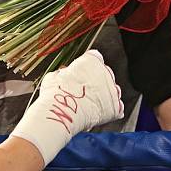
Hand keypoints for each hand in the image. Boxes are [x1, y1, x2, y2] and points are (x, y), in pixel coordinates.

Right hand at [9, 50, 122, 164]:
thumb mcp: (54, 76)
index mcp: (92, 59)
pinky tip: (98, 112)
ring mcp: (113, 89)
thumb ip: (64, 73)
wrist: (63, 112)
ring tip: (89, 104)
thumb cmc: (55, 94)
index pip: (94, 57)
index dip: (85, 67)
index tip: (79, 74)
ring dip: (104, 95)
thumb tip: (63, 75)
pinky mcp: (116, 107)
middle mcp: (106, 71)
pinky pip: (117, 107)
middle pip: (104, 73)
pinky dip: (110, 110)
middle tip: (82, 91)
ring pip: (112, 90)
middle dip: (95, 81)